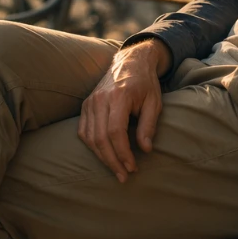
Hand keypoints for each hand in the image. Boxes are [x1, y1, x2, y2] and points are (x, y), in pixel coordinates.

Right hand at [77, 38, 170, 181]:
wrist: (131, 61)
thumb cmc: (145, 83)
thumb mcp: (154, 102)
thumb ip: (148, 125)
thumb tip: (145, 150)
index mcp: (118, 96)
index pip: (115, 132)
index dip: (123, 153)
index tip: (132, 167)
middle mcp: (100, 99)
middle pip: (100, 138)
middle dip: (112, 161)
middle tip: (124, 176)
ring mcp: (90, 101)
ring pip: (90, 137)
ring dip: (102, 157)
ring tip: (116, 170)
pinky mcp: (86, 105)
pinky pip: (83, 131)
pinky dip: (92, 146)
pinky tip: (103, 156)